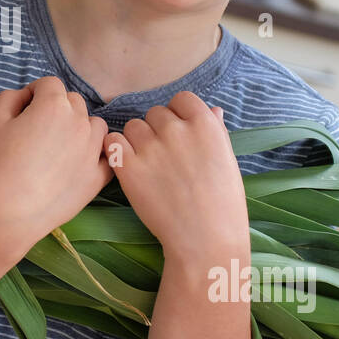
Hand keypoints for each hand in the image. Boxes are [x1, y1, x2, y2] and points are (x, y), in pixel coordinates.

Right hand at [0, 76, 112, 251]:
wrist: (10, 210)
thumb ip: (10, 97)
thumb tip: (24, 97)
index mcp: (54, 104)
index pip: (49, 84)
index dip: (35, 93)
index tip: (25, 108)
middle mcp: (79, 122)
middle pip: (74, 102)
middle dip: (57, 108)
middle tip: (39, 129)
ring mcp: (93, 149)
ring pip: (95, 126)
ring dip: (80, 128)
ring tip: (62, 145)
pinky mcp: (98, 176)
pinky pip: (107, 156)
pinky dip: (96, 155)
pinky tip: (80, 162)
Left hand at [103, 91, 247, 265]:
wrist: (205, 239)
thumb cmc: (222, 203)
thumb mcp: (226, 160)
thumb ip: (215, 131)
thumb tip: (213, 110)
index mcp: (204, 124)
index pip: (182, 99)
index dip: (179, 115)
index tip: (180, 134)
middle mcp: (176, 130)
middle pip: (155, 114)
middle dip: (158, 131)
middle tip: (166, 158)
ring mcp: (150, 147)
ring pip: (133, 127)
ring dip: (137, 141)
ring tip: (149, 166)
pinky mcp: (128, 166)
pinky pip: (112, 142)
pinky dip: (117, 151)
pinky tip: (128, 166)